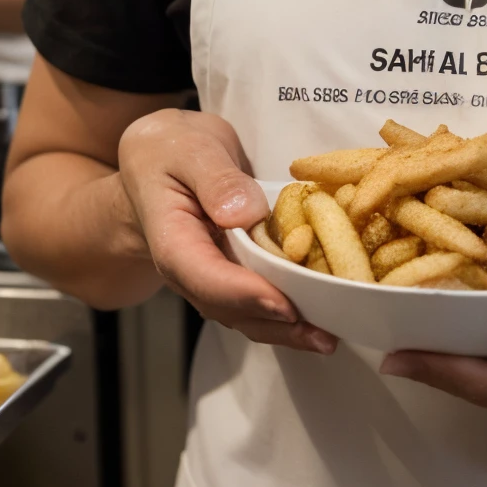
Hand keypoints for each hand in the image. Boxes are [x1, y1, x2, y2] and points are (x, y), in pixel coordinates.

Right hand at [118, 109, 335, 354]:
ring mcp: (211, 275)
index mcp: (172, 240)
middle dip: (275, 325)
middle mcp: (189, 269)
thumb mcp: (190, 150)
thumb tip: (243, 215)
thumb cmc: (171, 150)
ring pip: (245, 313)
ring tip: (328, 336)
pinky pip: (257, 298)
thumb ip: (215, 179)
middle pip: (229, 308)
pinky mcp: (232, 271)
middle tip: (323, 335)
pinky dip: (287, 311)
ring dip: (285, 329)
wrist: (159, 158)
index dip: (246, 295)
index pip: (205, 277)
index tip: (285, 305)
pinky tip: (320, 316)